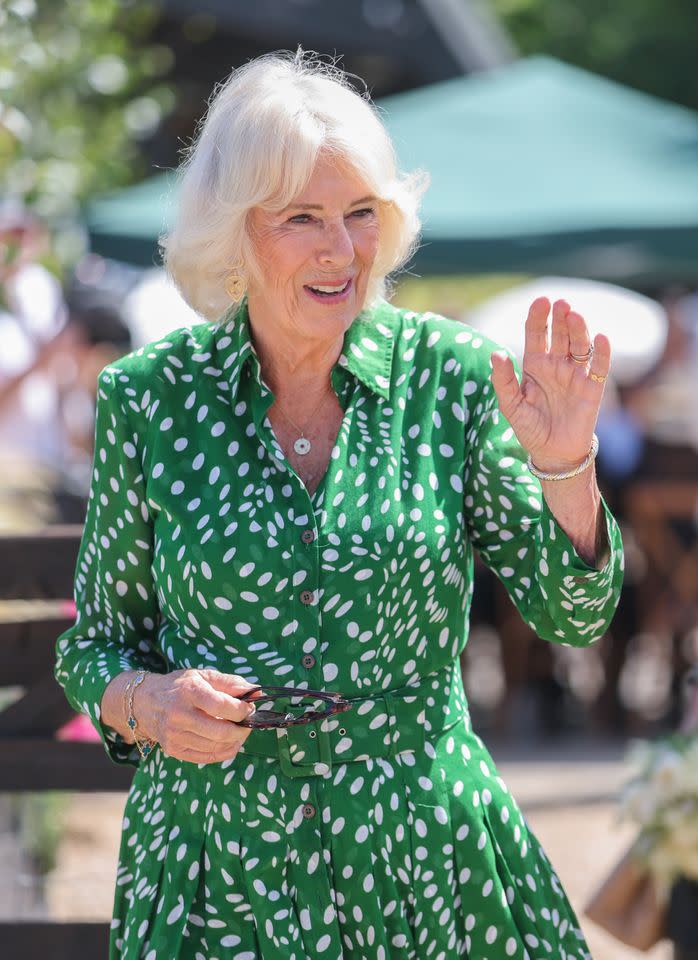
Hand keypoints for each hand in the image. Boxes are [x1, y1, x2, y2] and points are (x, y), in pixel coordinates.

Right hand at [130, 669, 260, 764]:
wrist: (144, 703)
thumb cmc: (179, 686)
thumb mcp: (203, 676)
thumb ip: (231, 683)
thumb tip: (257, 692)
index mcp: (189, 691)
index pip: (221, 706)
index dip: (242, 709)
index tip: (249, 707)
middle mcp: (179, 715)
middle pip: (221, 732)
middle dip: (242, 729)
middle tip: (248, 722)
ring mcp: (175, 735)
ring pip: (216, 746)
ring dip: (235, 740)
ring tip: (239, 730)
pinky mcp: (174, 750)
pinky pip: (207, 757)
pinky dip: (224, 751)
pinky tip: (230, 742)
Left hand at [490, 297, 610, 470]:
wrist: (552, 454)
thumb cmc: (530, 429)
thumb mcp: (511, 406)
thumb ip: (503, 381)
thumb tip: (496, 353)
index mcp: (535, 365)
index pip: (536, 334)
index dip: (538, 317)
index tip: (540, 301)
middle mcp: (556, 365)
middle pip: (560, 334)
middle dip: (560, 318)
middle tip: (561, 303)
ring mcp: (576, 375)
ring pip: (579, 345)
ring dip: (578, 330)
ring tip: (575, 315)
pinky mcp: (592, 389)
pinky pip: (599, 367)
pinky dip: (602, 353)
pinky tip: (601, 338)